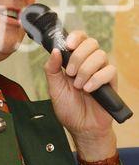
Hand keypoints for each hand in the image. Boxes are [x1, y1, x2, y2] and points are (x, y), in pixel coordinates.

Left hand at [43, 31, 117, 162]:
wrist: (81, 127)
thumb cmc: (68, 107)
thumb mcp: (54, 87)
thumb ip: (52, 68)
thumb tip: (55, 50)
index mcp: (74, 60)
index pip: (80, 38)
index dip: (75, 37)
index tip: (68, 45)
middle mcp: (89, 62)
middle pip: (91, 43)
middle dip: (78, 56)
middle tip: (70, 73)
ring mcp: (101, 71)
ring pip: (100, 55)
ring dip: (86, 70)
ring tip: (78, 86)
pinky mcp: (111, 82)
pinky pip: (109, 71)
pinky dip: (97, 79)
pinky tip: (88, 89)